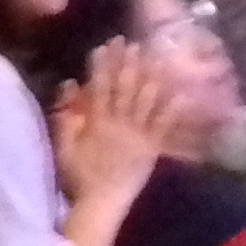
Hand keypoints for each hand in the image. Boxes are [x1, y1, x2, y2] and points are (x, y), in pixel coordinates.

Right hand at [52, 41, 173, 209]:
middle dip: (129, 63)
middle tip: (134, 42)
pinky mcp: (152, 147)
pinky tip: (182, 92)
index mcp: (97, 122)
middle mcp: (120, 122)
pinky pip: (165, 124)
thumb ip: (65, 117)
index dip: (103, 65)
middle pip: (125, 87)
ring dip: (152, 76)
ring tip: (157, 56)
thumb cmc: (79, 178)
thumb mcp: (63, 148)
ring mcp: (138, 134)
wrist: (102, 203)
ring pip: (146, 100)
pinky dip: (173, 108)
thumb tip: (68, 85)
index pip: (100, 86)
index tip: (106, 45)